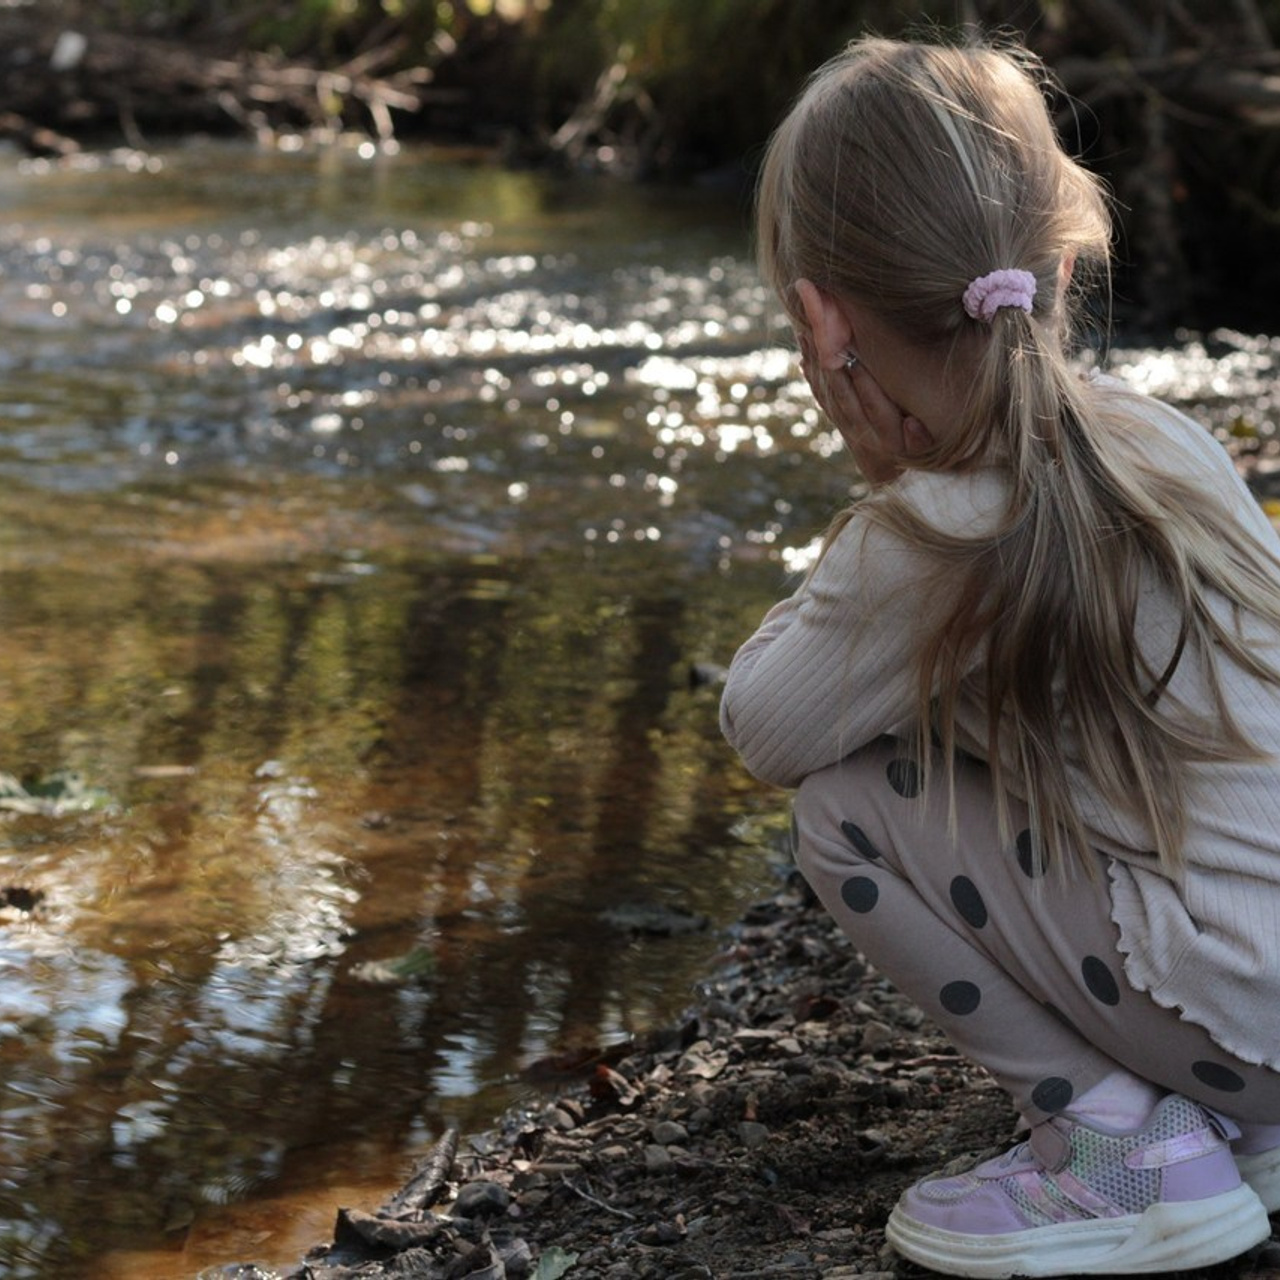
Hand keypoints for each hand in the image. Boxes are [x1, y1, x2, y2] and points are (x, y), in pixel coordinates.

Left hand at [799, 338, 932, 484]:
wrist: (894, 483)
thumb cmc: (918, 461)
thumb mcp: (924, 454)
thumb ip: (920, 441)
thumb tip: (913, 426)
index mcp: (886, 436)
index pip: (873, 407)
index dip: (864, 385)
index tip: (856, 362)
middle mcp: (862, 432)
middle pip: (844, 397)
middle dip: (832, 368)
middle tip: (822, 339)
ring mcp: (849, 429)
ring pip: (830, 396)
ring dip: (818, 369)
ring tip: (806, 338)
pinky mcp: (841, 426)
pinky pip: (824, 401)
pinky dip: (814, 380)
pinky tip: (804, 360)